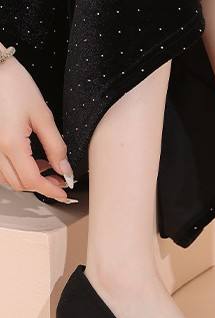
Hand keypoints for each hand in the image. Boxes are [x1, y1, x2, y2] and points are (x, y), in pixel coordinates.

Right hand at [0, 46, 76, 202]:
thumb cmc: (14, 84)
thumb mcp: (42, 115)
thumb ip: (56, 147)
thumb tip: (65, 170)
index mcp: (10, 143)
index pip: (32, 180)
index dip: (51, 190)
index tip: (64, 193)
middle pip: (19, 183)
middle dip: (42, 186)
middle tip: (60, 180)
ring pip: (8, 178)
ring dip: (29, 179)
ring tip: (47, 168)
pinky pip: (0, 167)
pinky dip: (17, 170)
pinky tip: (31, 161)